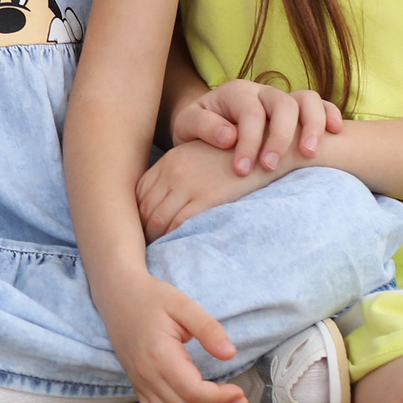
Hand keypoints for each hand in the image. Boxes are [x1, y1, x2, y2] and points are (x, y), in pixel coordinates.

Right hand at [99, 271, 244, 402]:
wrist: (118, 296)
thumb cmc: (151, 298)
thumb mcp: (183, 304)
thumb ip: (208, 328)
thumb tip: (230, 354)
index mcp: (158, 355)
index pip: (191, 391)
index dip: (219, 398)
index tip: (239, 391)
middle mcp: (146, 375)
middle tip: (241, 402)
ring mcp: (139, 383)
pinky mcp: (138, 386)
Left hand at [137, 139, 277, 238]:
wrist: (266, 148)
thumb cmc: (235, 159)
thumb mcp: (200, 160)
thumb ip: (180, 178)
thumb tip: (164, 207)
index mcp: (170, 162)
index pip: (138, 194)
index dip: (136, 216)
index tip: (139, 232)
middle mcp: (173, 171)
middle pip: (143, 208)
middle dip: (140, 231)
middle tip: (143, 249)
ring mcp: (189, 183)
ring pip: (157, 218)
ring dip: (154, 238)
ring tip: (157, 253)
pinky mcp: (207, 196)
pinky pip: (180, 223)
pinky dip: (173, 238)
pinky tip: (175, 248)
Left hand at [173, 78, 343, 176]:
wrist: (207, 125)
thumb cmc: (198, 129)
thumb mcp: (186, 126)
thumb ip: (202, 126)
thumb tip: (228, 137)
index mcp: (235, 93)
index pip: (250, 113)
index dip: (249, 142)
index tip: (242, 170)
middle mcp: (262, 92)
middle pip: (283, 104)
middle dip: (280, 138)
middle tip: (270, 168)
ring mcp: (283, 99)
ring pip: (307, 99)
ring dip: (312, 125)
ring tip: (308, 155)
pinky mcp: (298, 110)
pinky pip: (322, 103)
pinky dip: (330, 114)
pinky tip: (334, 133)